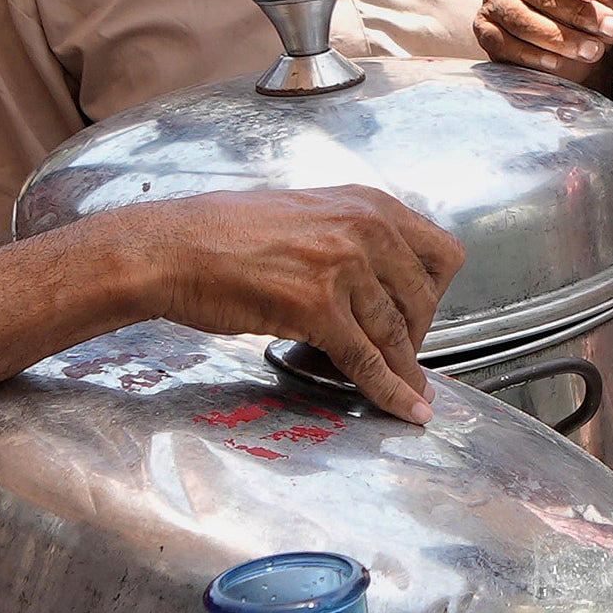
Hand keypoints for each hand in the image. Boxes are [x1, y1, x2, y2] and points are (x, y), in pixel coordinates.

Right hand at [73, 184, 463, 419]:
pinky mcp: (318, 306)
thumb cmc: (223, 236)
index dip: (435, 294)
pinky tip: (404, 409)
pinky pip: (368, 361)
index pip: (442, 255)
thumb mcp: (308, 216)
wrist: (170, 250)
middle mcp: (365, 227)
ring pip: (397, 335)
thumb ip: (352, 239)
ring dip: (405, 371)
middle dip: (416, 336)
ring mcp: (343, 265)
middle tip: (397, 356)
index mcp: (368, 203)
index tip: (417, 317)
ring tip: (410, 394)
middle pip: (425, 299)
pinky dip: (391, 392)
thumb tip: (382, 282)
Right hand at [477, 0, 612, 89]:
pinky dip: (529, 56)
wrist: (584, 39)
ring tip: (591, 51)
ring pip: (519, 18)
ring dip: (557, 38)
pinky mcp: (486, 28)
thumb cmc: (603, 7)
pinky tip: (557, 65)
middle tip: (608, 30)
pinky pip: (500, 41)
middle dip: (576, 13)